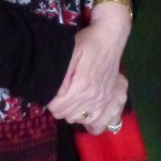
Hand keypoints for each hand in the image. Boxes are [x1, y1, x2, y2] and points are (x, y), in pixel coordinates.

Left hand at [47, 7, 128, 131]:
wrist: (110, 38)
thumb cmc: (87, 42)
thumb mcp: (70, 52)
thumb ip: (62, 75)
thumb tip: (54, 94)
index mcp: (82, 85)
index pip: (57, 108)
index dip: (50, 101)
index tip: (51, 92)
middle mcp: (94, 97)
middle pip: (67, 115)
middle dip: (59, 106)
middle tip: (60, 93)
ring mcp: (103, 100)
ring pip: (79, 119)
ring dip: (72, 112)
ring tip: (70, 98)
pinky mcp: (110, 99)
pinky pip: (97, 122)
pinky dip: (87, 119)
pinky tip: (83, 109)